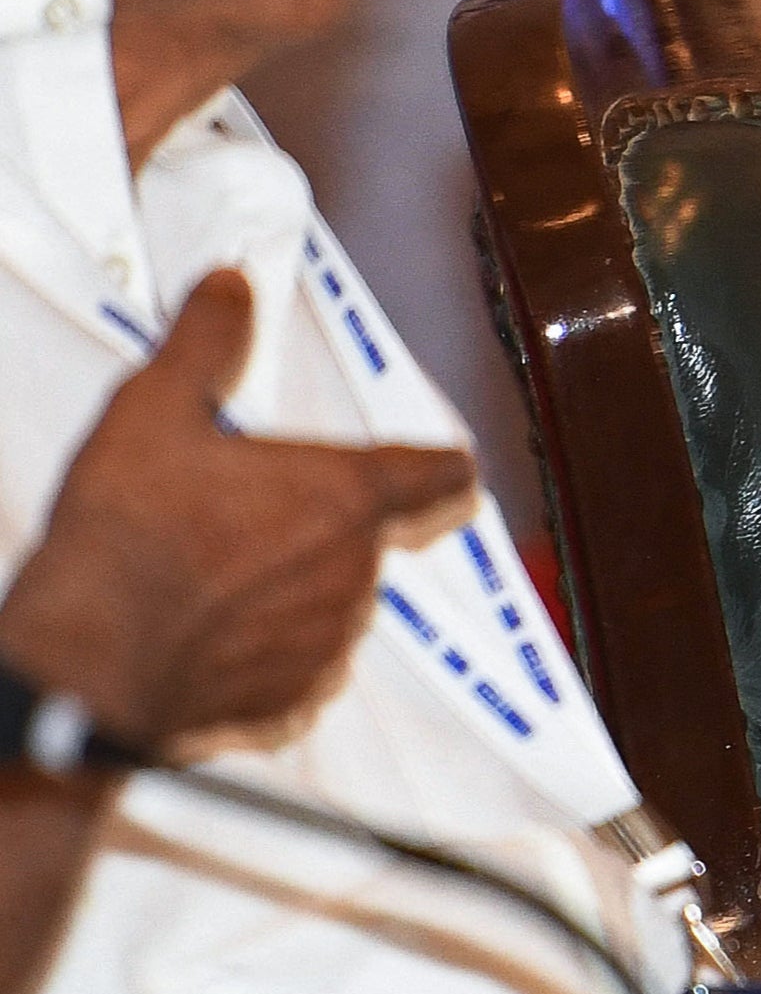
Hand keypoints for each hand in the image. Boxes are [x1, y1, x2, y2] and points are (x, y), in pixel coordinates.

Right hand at [0, 270, 474, 753]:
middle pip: (369, 538)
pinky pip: (297, 669)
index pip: (444, 475)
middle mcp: (353, 573)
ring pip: (332, 603)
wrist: (83, 664)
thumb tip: (230, 289)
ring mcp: (327, 644)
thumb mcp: (154, 411)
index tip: (424, 464)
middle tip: (242, 516)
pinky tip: (203, 634)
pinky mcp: (290, 704)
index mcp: (344, 498)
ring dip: (290, 589)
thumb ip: (206, 343)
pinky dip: (262, 652)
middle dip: (319, 525)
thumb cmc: (124, 543)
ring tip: (208, 575)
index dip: (438, 466)